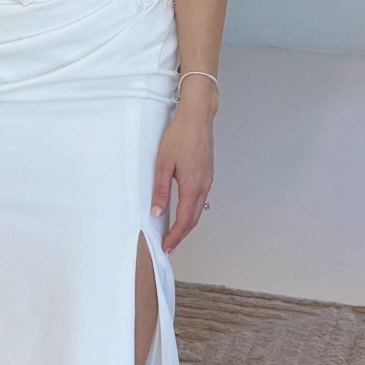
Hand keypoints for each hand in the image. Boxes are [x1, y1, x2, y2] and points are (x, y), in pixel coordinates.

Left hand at [150, 83, 215, 251]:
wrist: (197, 118)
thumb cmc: (180, 136)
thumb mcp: (163, 164)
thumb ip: (161, 190)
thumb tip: (157, 212)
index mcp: (192, 186)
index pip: (184, 220)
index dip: (175, 236)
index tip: (166, 246)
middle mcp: (204, 186)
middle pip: (194, 219)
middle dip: (181, 235)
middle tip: (169, 245)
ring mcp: (208, 180)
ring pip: (199, 210)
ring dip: (187, 224)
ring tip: (175, 233)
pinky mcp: (208, 174)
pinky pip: (201, 199)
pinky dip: (192, 211)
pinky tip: (184, 211)